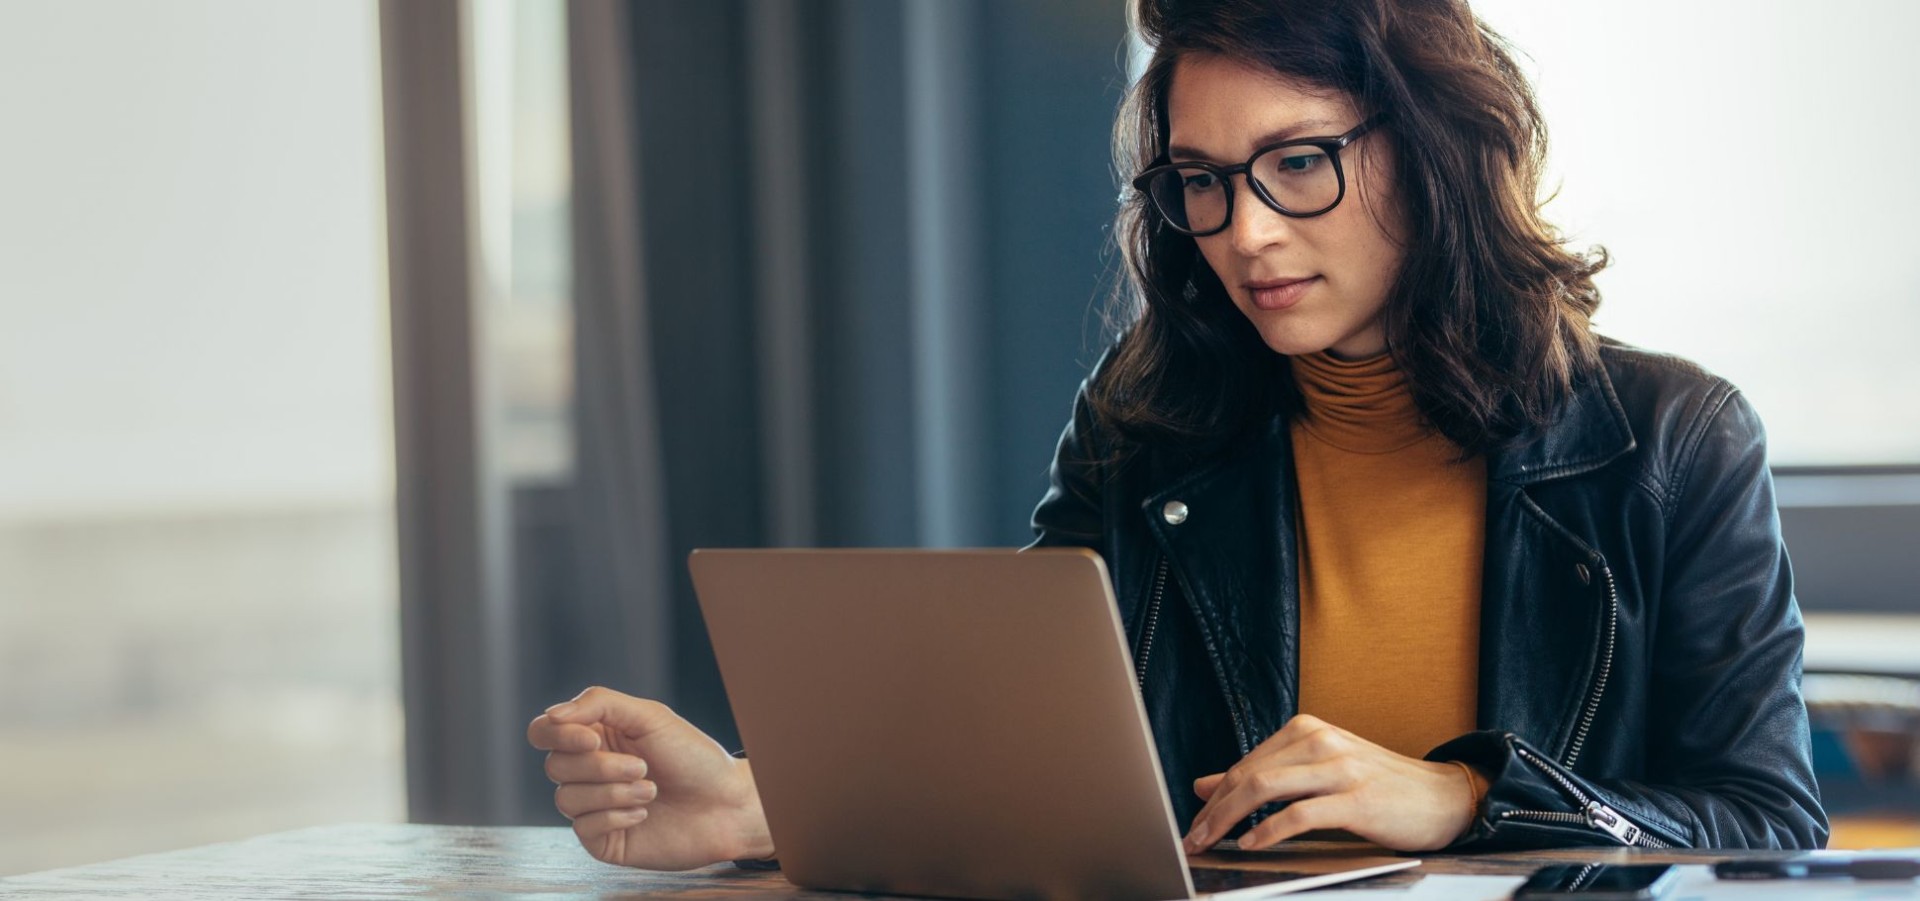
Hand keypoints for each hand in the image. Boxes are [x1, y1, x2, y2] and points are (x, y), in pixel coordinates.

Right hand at [527, 686, 774, 869]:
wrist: (726, 804)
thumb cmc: (693, 757)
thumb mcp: (649, 716)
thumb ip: (599, 704)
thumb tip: (551, 715)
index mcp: (595, 736)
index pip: (544, 732)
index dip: (558, 735)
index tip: (593, 740)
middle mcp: (589, 771)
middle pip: (555, 765)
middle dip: (601, 767)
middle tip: (643, 767)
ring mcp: (593, 806)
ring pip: (566, 798)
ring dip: (613, 792)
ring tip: (651, 791)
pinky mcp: (603, 839)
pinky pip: (583, 828)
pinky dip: (616, 816)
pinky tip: (644, 813)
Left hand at [1183, 715, 1477, 852]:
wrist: (1444, 797)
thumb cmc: (1379, 786)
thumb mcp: (1315, 772)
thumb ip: (1263, 775)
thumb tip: (1204, 785)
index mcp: (1306, 730)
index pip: (1245, 764)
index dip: (1214, 797)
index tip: (1193, 823)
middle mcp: (1320, 741)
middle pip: (1249, 775)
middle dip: (1214, 810)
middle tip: (1192, 838)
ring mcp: (1339, 768)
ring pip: (1266, 788)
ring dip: (1230, 819)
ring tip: (1211, 842)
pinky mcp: (1357, 799)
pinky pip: (1300, 814)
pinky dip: (1269, 830)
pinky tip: (1252, 844)